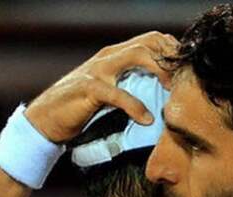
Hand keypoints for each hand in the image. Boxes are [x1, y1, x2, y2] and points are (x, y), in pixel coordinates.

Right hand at [25, 31, 178, 142]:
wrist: (44, 120)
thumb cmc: (79, 109)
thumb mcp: (109, 93)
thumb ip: (128, 86)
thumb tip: (158, 94)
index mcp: (114, 55)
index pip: (151, 40)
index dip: (172, 51)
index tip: (188, 70)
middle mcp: (108, 57)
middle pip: (148, 41)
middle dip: (171, 56)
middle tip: (186, 78)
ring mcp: (98, 70)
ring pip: (137, 56)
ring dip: (160, 70)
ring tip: (172, 91)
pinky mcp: (89, 89)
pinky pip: (118, 93)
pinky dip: (135, 106)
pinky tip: (147, 119)